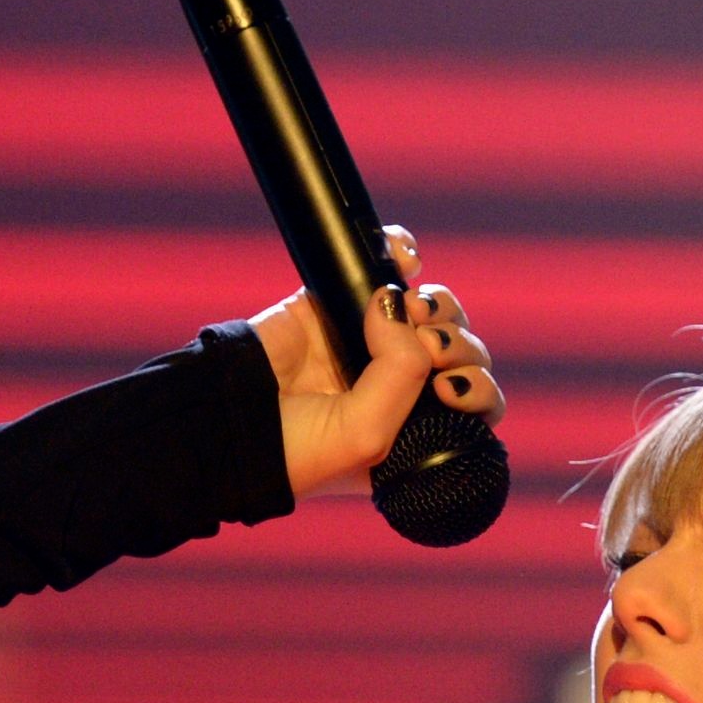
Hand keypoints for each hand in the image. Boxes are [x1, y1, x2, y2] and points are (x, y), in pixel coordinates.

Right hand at [247, 226, 504, 501]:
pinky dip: (402, 254)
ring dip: (437, 304)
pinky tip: (404, 257)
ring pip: (432, 311)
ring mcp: (369, 343)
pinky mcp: (336, 303)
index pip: (475, 402)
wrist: (225, 421)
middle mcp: (397, 389)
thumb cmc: (298, 449)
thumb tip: (400, 304)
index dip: (478, 388)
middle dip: (457, 344)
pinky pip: (385, 268)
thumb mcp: (368, 434)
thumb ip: (402, 375)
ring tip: (409, 309)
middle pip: (460, 351)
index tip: (449, 389)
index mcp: (414, 431)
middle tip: (428, 350)